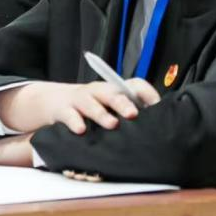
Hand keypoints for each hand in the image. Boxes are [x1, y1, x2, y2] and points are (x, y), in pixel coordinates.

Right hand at [0, 80, 159, 134]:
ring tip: (111, 124)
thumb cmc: (92, 108)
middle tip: (133, 114)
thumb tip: (160, 129)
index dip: (147, 94)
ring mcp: (80, 99)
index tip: (157, 108)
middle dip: (123, 103)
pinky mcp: (64, 110)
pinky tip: (81, 130)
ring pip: (91, 103)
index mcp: (115, 90)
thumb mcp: (111, 108)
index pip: (135, 85)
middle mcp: (99, 92)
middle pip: (112, 93)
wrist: (56, 102)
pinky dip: (75, 122)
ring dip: (101, 113)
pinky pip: (69, 115)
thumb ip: (130, 114)